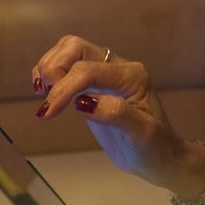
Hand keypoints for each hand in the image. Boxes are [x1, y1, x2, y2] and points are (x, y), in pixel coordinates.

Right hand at [31, 35, 204, 195]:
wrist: (159, 157)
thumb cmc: (154, 147)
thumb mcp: (141, 134)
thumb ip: (116, 113)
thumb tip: (83, 102)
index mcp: (132, 76)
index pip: (88, 70)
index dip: (63, 88)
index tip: (47, 113)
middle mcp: (118, 68)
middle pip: (75, 47)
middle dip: (53, 69)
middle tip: (48, 101)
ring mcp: (104, 73)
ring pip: (68, 50)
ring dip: (48, 68)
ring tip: (45, 97)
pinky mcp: (92, 84)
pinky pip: (66, 65)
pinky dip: (49, 74)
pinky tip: (47, 94)